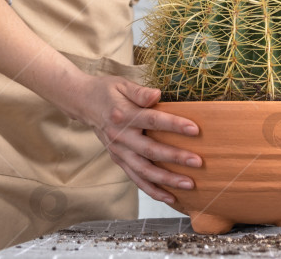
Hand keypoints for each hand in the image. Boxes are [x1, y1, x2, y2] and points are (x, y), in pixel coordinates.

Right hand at [73, 71, 202, 204]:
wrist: (83, 103)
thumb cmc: (108, 91)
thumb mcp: (122, 84)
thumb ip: (140, 92)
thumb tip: (157, 95)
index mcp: (123, 115)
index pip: (152, 120)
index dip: (173, 125)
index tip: (194, 129)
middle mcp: (120, 137)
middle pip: (150, 150)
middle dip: (175, 157)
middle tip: (197, 162)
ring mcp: (118, 151)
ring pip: (144, 170)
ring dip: (167, 180)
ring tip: (189, 184)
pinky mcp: (118, 160)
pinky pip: (136, 179)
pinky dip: (153, 190)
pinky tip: (171, 197)